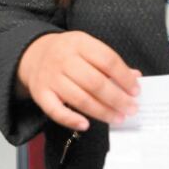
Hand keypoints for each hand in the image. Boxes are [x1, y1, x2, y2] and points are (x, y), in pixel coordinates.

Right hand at [17, 30, 140, 130]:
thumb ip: (110, 63)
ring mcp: (51, 77)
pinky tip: (86, 125)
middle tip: (131, 109)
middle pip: (95, 82)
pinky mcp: (40, 93)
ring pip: (79, 98)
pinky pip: (55, 110)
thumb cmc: (67, 53)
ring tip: (118, 118)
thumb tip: (135, 78)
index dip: (124, 77)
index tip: (136, 91)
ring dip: (102, 111)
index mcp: (79, 43)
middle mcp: (63, 59)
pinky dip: (71, 119)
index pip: (107, 60)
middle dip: (117, 98)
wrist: (33, 53)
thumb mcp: (88, 48)